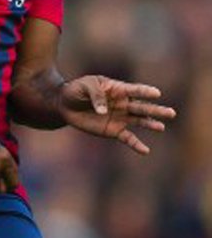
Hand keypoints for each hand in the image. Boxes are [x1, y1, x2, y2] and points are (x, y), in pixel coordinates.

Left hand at [58, 75, 176, 153]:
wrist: (65, 105)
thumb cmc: (76, 90)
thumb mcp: (84, 86)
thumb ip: (96, 96)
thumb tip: (104, 111)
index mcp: (118, 89)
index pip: (134, 90)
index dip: (145, 91)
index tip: (156, 93)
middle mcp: (123, 103)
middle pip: (142, 107)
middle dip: (156, 110)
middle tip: (171, 113)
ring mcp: (121, 117)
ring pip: (140, 121)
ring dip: (151, 124)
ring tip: (161, 127)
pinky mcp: (114, 130)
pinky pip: (128, 138)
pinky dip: (137, 145)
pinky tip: (146, 151)